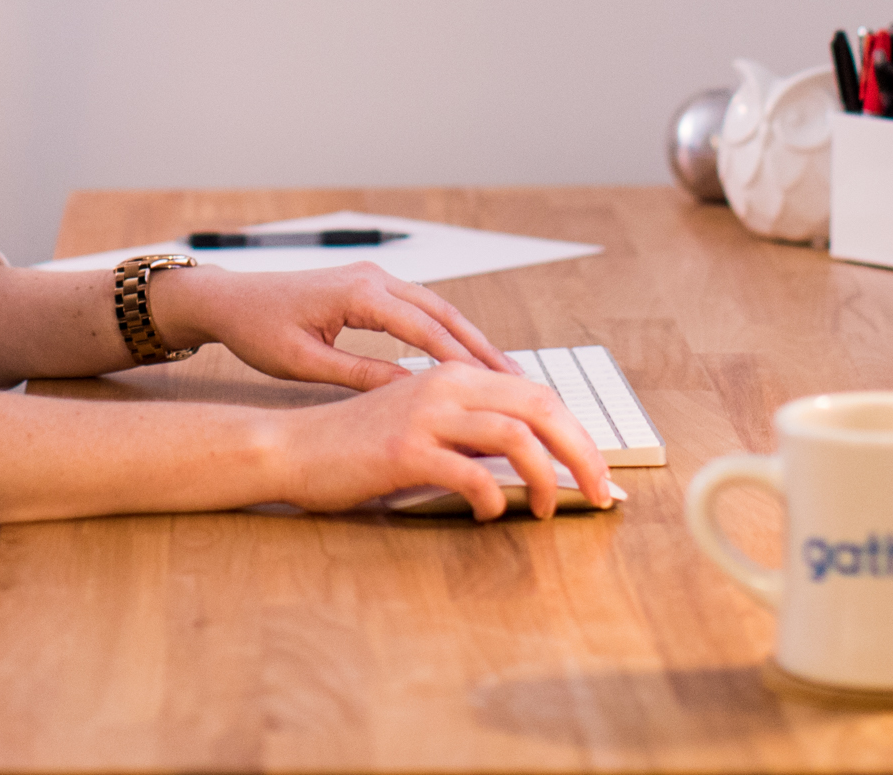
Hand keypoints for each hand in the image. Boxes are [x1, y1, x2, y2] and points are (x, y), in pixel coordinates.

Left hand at [152, 261, 517, 389]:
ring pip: (436, 309)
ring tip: (504, 374)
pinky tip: (465, 360)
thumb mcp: (305, 362)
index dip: (462, 360)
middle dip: (481, 348)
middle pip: (442, 313)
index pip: (424, 328)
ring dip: (470, 340)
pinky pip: (420, 310)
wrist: (231, 300)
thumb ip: (359, 376)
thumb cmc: (258, 330)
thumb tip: (410, 394)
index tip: (495, 388)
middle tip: (518, 383)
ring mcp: (375, 279)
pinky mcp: (371, 288)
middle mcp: (374, 279)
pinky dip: (447, 333)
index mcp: (358, 294)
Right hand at [262, 363, 618, 520]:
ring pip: (516, 438)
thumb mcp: (423, 425)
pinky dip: (493, 500)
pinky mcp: (406, 450)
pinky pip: (473, 475)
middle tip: (600, 492)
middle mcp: (446, 385)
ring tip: (547, 509)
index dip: (577, 433)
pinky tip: (487, 516)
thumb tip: (529, 460)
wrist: (292, 447)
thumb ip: (470, 431)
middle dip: (581, 453)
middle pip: (541, 408)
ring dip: (546, 479)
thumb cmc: (357, 444)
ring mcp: (426, 415)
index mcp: (455, 375)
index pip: (539, 395)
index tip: (597, 471)